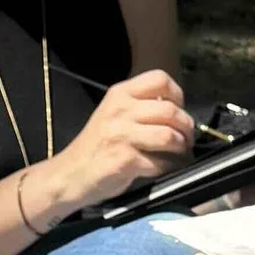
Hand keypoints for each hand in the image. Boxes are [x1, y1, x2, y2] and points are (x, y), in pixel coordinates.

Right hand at [37, 71, 195, 217]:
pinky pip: (160, 163)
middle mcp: (120, 109)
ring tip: (179, 154)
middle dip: (186, 128)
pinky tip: (166, 169)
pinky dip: (169, 168)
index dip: (178, 96)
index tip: (178, 111)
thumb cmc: (95, 147)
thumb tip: (176, 110)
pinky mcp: (124, 159)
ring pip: (169, 136)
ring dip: (181, 148)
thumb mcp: (113, 115)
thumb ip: (139, 107)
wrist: (68, 174)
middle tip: (186, 139)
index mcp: (120, 94)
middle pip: (171, 111)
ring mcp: (121, 134)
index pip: (160, 79)